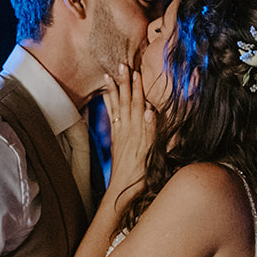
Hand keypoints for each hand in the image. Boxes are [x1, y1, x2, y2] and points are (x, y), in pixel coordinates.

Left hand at [102, 70, 154, 201]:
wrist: (123, 190)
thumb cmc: (140, 175)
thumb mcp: (150, 154)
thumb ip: (150, 131)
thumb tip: (149, 110)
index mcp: (136, 131)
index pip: (137, 104)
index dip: (137, 88)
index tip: (136, 72)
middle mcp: (126, 130)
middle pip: (125, 102)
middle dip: (125, 83)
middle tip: (122, 65)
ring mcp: (120, 134)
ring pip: (117, 107)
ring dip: (114, 91)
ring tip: (109, 76)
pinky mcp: (116, 140)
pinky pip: (111, 118)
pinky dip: (109, 105)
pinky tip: (106, 96)